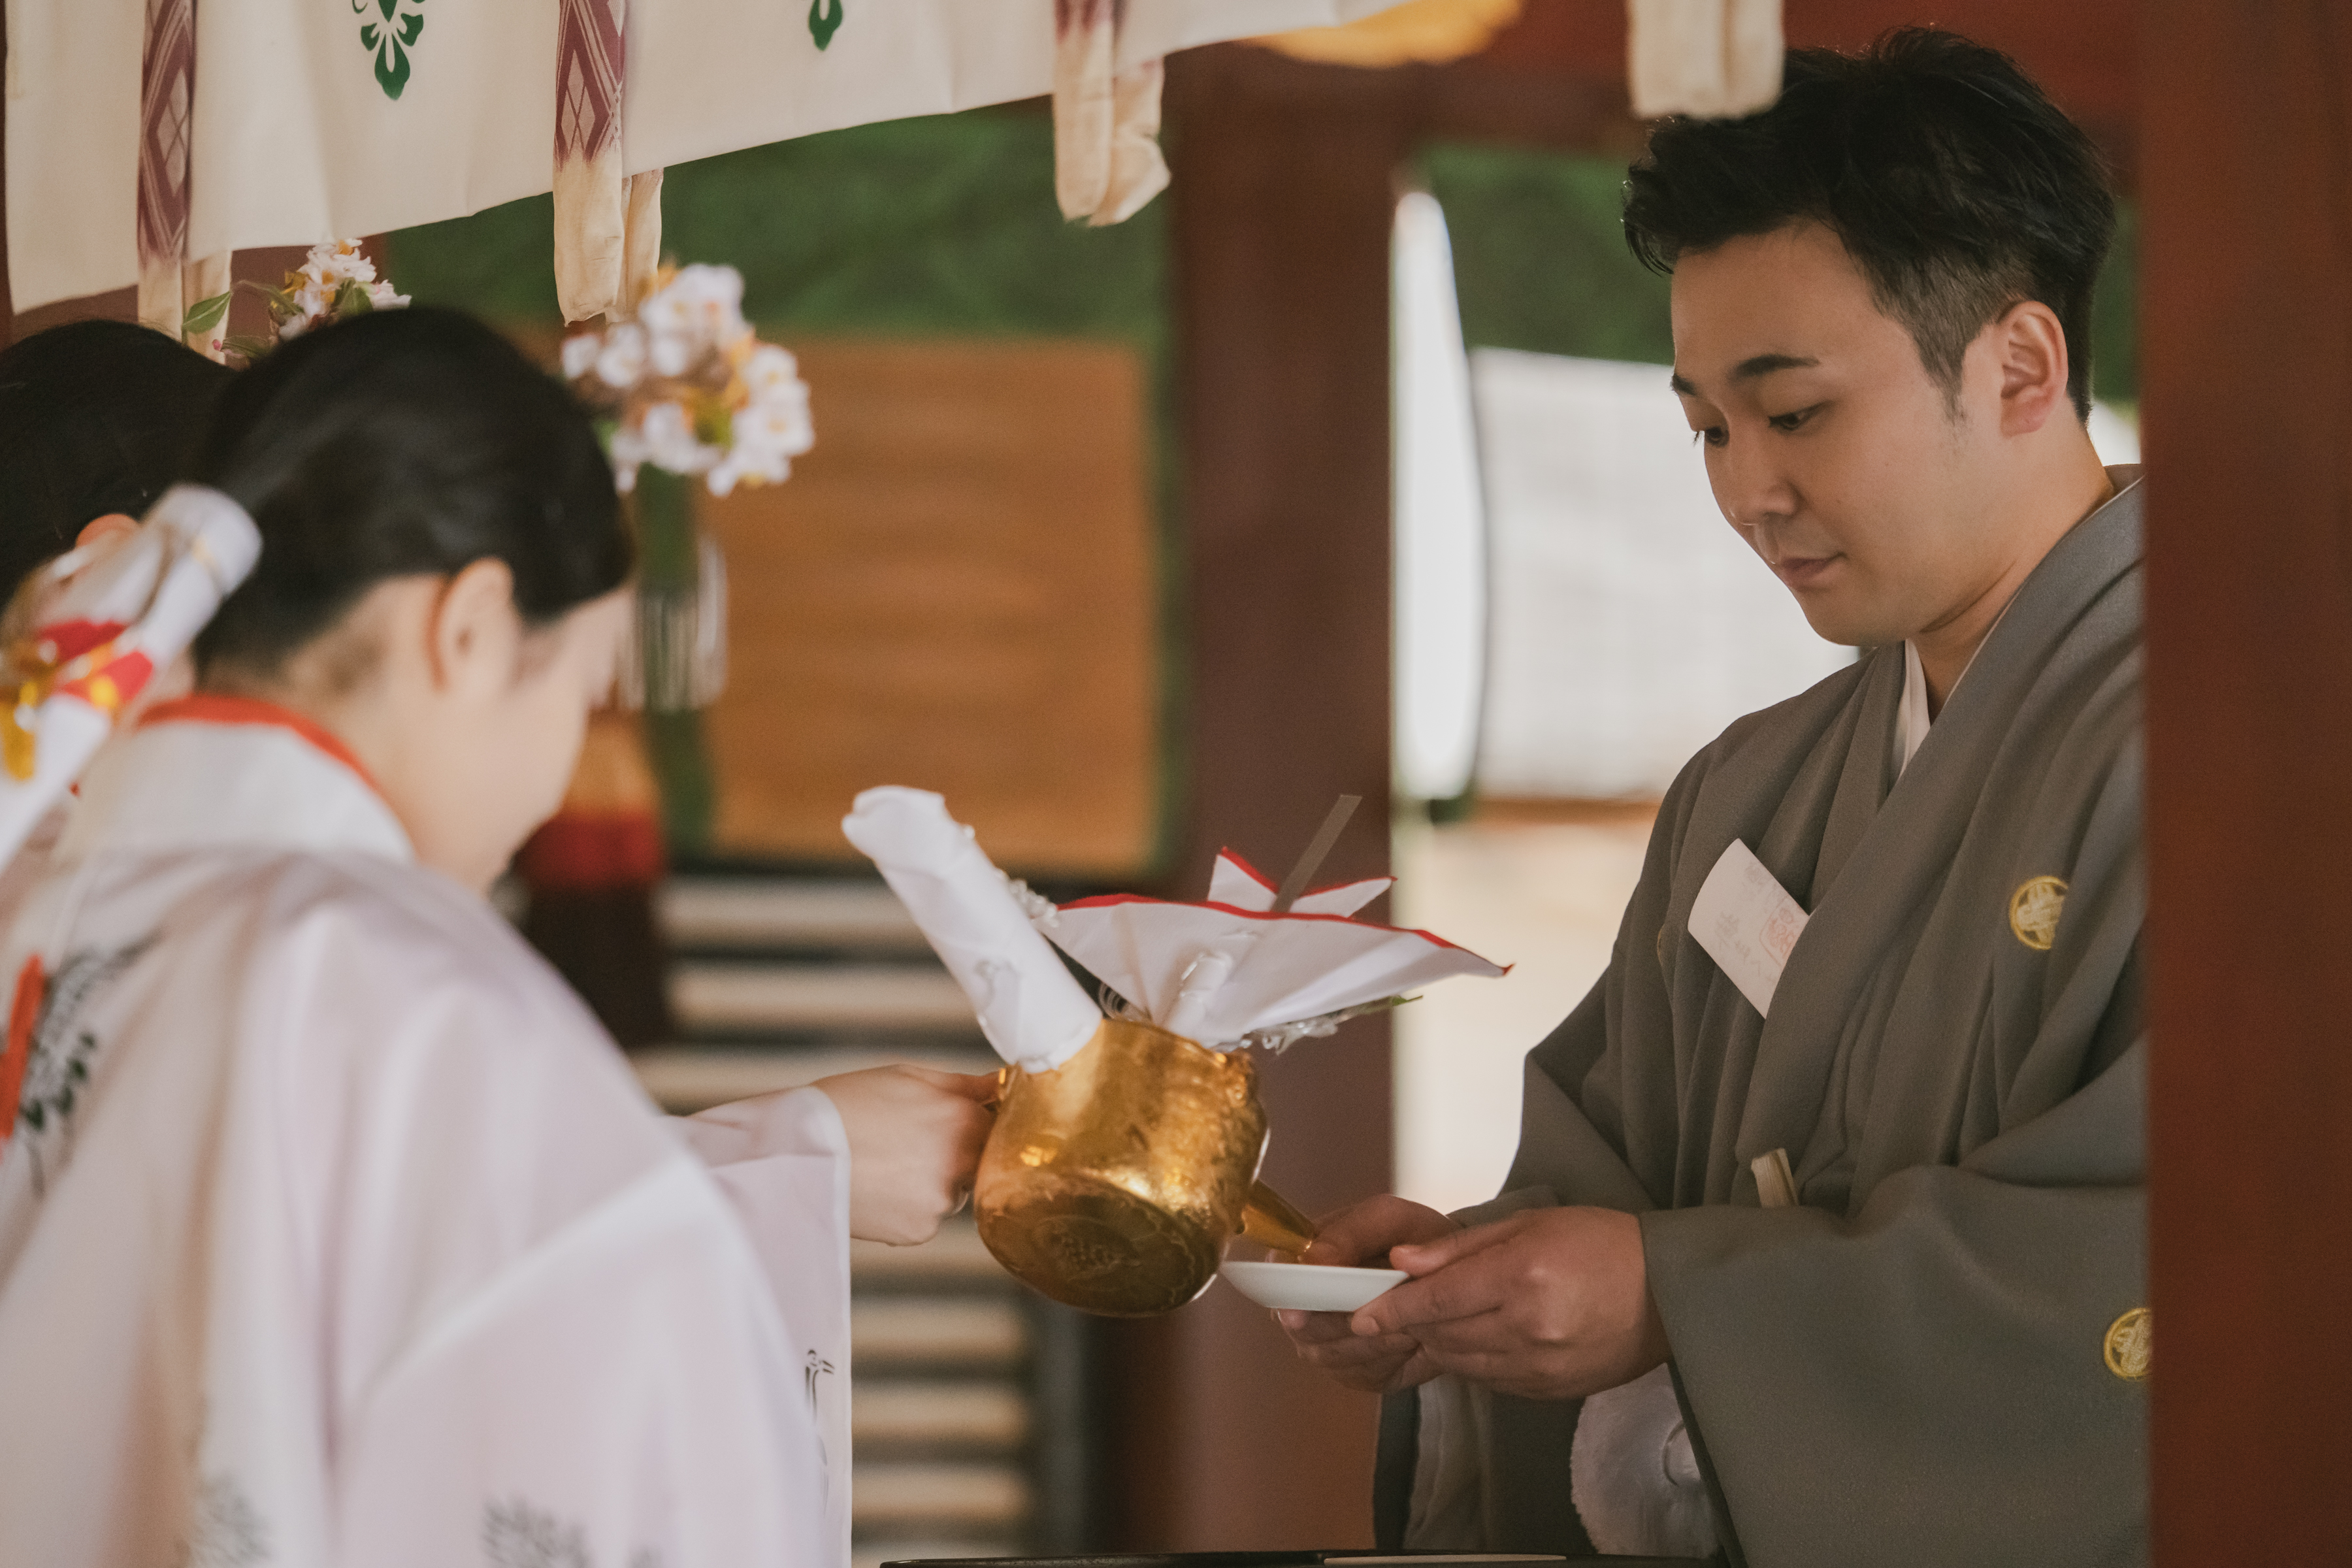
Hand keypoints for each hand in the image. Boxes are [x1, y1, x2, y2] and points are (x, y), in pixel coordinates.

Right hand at [813, 1065, 996, 1245]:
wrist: (797, 1152)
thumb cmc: (848, 1104)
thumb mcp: (907, 1077)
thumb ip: (964, 1085)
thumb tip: (1002, 1084)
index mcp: (965, 1120)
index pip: (998, 1126)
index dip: (974, 1123)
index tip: (949, 1122)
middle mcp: (962, 1164)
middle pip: (978, 1163)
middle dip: (954, 1154)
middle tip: (908, 1143)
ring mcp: (942, 1202)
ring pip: (951, 1192)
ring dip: (930, 1182)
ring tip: (885, 1164)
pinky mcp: (919, 1231)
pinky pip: (926, 1218)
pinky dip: (908, 1208)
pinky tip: (878, 1188)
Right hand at [1274, 1195, 1461, 1393]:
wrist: (1449, 1279)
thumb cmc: (1414, 1241)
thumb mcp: (1390, 1220)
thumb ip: (1351, 1232)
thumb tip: (1312, 1259)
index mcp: (1304, 1256)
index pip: (1276, 1278)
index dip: (1289, 1294)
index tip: (1303, 1308)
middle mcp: (1304, 1302)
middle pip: (1302, 1327)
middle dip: (1346, 1321)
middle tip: (1389, 1310)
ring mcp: (1324, 1341)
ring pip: (1330, 1355)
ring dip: (1373, 1341)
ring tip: (1409, 1323)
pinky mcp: (1352, 1370)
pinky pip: (1359, 1375)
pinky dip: (1388, 1361)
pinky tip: (1409, 1342)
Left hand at [1350, 1206, 1667, 1399]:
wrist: (1667, 1294)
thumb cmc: (1601, 1244)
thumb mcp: (1529, 1224)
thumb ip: (1461, 1248)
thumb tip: (1403, 1263)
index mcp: (1521, 1277)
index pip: (1436, 1301)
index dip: (1392, 1309)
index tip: (1359, 1313)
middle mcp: (1527, 1327)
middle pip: (1442, 1334)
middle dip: (1413, 1322)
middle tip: (1399, 1306)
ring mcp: (1539, 1366)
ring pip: (1461, 1362)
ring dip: (1440, 1342)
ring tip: (1444, 1318)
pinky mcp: (1548, 1391)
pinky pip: (1489, 1380)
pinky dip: (1473, 1360)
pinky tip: (1482, 1337)